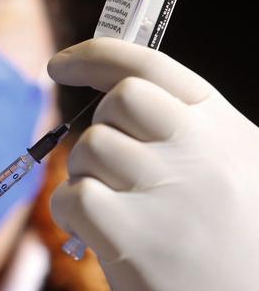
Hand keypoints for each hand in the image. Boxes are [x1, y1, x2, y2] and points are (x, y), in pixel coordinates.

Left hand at [49, 37, 258, 289]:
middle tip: (111, 164)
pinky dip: (71, 211)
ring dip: (86, 174)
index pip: (149, 67)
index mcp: (224, 128)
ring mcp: (166, 193)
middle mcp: (199, 152)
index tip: (60, 65)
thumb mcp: (235, 165)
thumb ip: (185, 126)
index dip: (95, 56)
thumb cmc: (234, 236)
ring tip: (115, 206)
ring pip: (89, 148)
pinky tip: (95, 231)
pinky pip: (73, 196)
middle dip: (102, 127)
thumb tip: (118, 92)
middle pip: (117, 102)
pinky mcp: (132, 237)